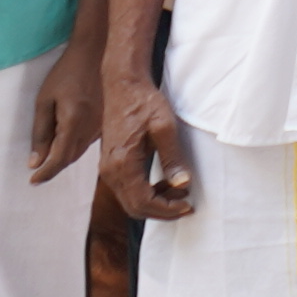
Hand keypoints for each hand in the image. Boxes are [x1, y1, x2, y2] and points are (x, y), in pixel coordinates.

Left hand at [19, 48, 102, 189]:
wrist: (96, 54)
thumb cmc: (66, 73)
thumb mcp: (44, 100)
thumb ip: (40, 132)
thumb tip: (35, 161)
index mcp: (74, 123)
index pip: (60, 159)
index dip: (46, 173)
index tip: (33, 181)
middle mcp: (92, 129)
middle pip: (71, 158)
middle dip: (54, 166)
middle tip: (37, 169)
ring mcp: (102, 126)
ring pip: (81, 151)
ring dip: (65, 156)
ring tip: (50, 154)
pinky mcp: (107, 122)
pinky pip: (88, 141)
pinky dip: (75, 146)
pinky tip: (66, 139)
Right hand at [101, 78, 198, 222]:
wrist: (123, 86)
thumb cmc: (144, 102)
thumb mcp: (164, 127)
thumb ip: (173, 157)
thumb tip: (182, 184)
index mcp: (122, 163)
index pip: (143, 202)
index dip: (167, 209)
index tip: (188, 205)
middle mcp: (110, 171)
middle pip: (135, 208)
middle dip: (162, 211)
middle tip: (187, 204)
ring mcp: (107, 168)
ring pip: (130, 201)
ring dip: (155, 203)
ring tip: (179, 191)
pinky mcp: (110, 164)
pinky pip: (127, 190)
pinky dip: (146, 193)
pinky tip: (164, 183)